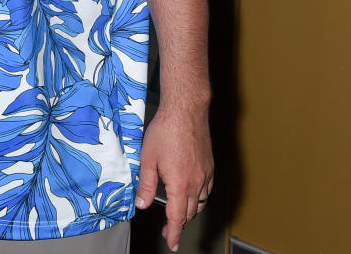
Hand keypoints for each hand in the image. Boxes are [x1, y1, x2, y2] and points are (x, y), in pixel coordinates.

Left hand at [135, 103, 213, 250]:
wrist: (186, 111)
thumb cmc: (165, 131)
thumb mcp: (147, 159)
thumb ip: (145, 184)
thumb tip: (141, 205)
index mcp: (179, 184)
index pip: (177, 217)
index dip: (174, 232)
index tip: (172, 243)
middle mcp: (196, 182)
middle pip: (190, 212)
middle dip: (179, 224)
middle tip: (169, 231)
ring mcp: (205, 175)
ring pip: (200, 203)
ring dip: (189, 212)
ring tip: (178, 215)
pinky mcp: (209, 166)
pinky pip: (206, 190)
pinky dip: (198, 198)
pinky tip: (191, 195)